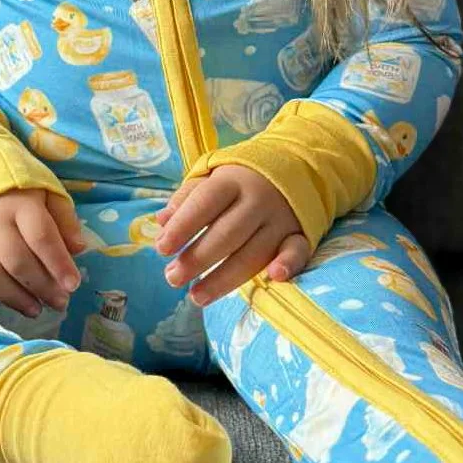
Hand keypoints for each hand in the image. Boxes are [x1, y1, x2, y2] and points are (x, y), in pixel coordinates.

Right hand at [0, 188, 86, 319]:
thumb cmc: (17, 185)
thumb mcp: (48, 191)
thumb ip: (64, 219)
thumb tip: (78, 250)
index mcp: (20, 204)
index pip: (41, 237)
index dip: (58, 264)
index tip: (73, 285)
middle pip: (16, 261)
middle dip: (41, 287)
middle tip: (60, 303)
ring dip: (13, 298)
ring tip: (35, 310)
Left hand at [152, 164, 311, 306]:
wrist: (294, 166)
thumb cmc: (240, 180)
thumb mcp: (211, 178)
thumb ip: (186, 199)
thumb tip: (161, 222)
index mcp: (233, 180)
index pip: (205, 202)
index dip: (183, 226)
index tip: (161, 248)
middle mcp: (258, 199)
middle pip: (228, 233)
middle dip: (199, 258)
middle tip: (173, 277)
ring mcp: (281, 219)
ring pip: (254, 252)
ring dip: (225, 278)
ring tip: (196, 296)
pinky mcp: (301, 234)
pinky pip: (297, 251)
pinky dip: (289, 263)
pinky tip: (274, 277)